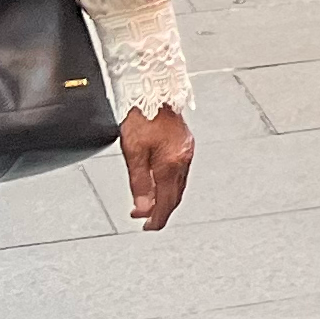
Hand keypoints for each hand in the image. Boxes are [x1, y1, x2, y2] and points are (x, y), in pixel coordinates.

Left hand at [117, 106, 193, 230]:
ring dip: (164, 196)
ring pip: (177, 184)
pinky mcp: (185, 144)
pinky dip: (169, 183)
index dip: (157, 218)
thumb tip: (142, 208)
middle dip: (160, 210)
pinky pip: (179, 172)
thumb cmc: (142, 116)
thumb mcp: (133, 152)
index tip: (148, 228)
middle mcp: (183, 159)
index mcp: (171, 164)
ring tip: (147, 202)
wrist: (154, 90)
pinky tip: (159, 182)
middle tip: (144, 219)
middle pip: (174, 195)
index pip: (166, 202)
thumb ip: (139, 182)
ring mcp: (186, 151)